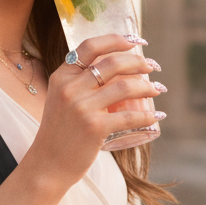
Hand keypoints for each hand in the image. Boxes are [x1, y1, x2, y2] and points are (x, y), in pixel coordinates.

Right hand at [27, 34, 162, 191]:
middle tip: (153, 68)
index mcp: (62, 77)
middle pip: (113, 63)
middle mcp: (70, 88)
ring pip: (125, 87)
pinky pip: (129, 117)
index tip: (137, 42)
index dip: (117, 40)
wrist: (47, 165)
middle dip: (139, 62)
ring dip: (148, 86)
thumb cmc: (59, 133)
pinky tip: (157, 116)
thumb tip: (113, 71)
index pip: (91, 47)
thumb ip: (78, 84)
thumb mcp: (61, 101)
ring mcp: (82, 108)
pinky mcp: (94, 128)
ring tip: (158, 89)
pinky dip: (148, 116)